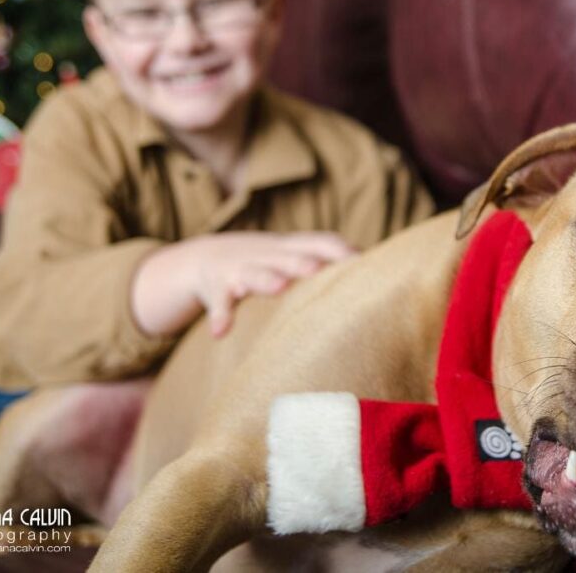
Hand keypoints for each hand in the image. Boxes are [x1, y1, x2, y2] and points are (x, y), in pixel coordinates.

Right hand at [188, 232, 355, 336]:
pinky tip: (221, 333)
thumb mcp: (292, 259)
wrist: (202, 258)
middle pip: (288, 256)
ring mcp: (240, 268)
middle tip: (319, 270)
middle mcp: (267, 254)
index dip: (338, 250)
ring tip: (279, 287)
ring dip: (266, 279)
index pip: (319, 242)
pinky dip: (220, 315)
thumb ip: (325, 267)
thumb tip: (373, 277)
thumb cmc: (264, 264)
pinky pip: (219, 301)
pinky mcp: (216, 287)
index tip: (360, 262)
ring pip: (254, 272)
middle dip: (303, 262)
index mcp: (290, 248)